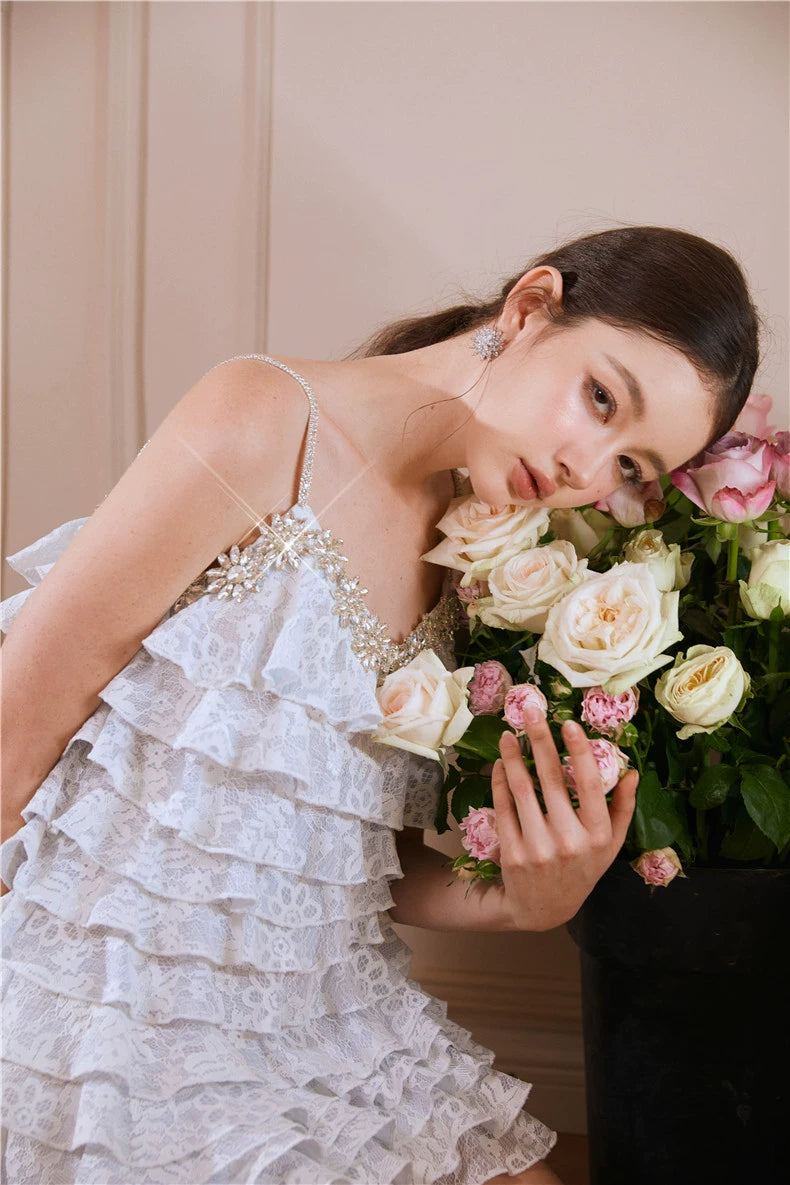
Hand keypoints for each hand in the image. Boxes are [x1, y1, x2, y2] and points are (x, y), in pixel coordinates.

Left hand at [491, 707, 637, 930]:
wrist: (543, 909)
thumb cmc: (582, 868)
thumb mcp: (611, 844)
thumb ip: (624, 808)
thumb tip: (634, 772)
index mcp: (599, 835)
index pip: (591, 784)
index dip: (578, 751)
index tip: (567, 723)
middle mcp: (570, 841)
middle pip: (552, 780)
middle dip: (539, 740)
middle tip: (530, 710)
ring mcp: (539, 848)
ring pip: (523, 790)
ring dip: (512, 757)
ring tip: (508, 735)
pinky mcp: (513, 853)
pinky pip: (504, 807)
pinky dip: (500, 781)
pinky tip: (499, 763)